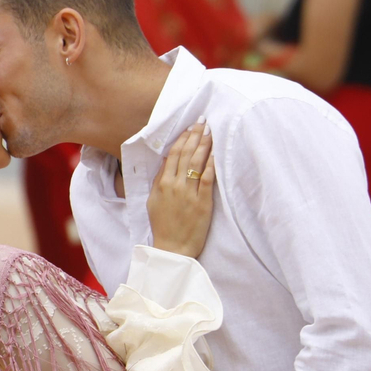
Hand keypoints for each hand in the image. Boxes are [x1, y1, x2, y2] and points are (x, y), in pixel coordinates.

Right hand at [147, 123, 215, 257]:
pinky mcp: (202, 202)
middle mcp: (174, 185)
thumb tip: (167, 161)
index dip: (182, 139)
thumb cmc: (163, 225)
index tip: (189, 127)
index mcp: (161, 184)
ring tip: (210, 131)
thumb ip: (160, 180)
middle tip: (202, 121)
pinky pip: (207, 178)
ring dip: (204, 145)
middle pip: (185, 154)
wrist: (172, 248)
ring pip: (196, 162)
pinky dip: (211, 164)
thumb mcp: (154, 201)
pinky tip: (216, 152)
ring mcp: (188, 193)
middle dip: (194, 136)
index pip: (173, 155)